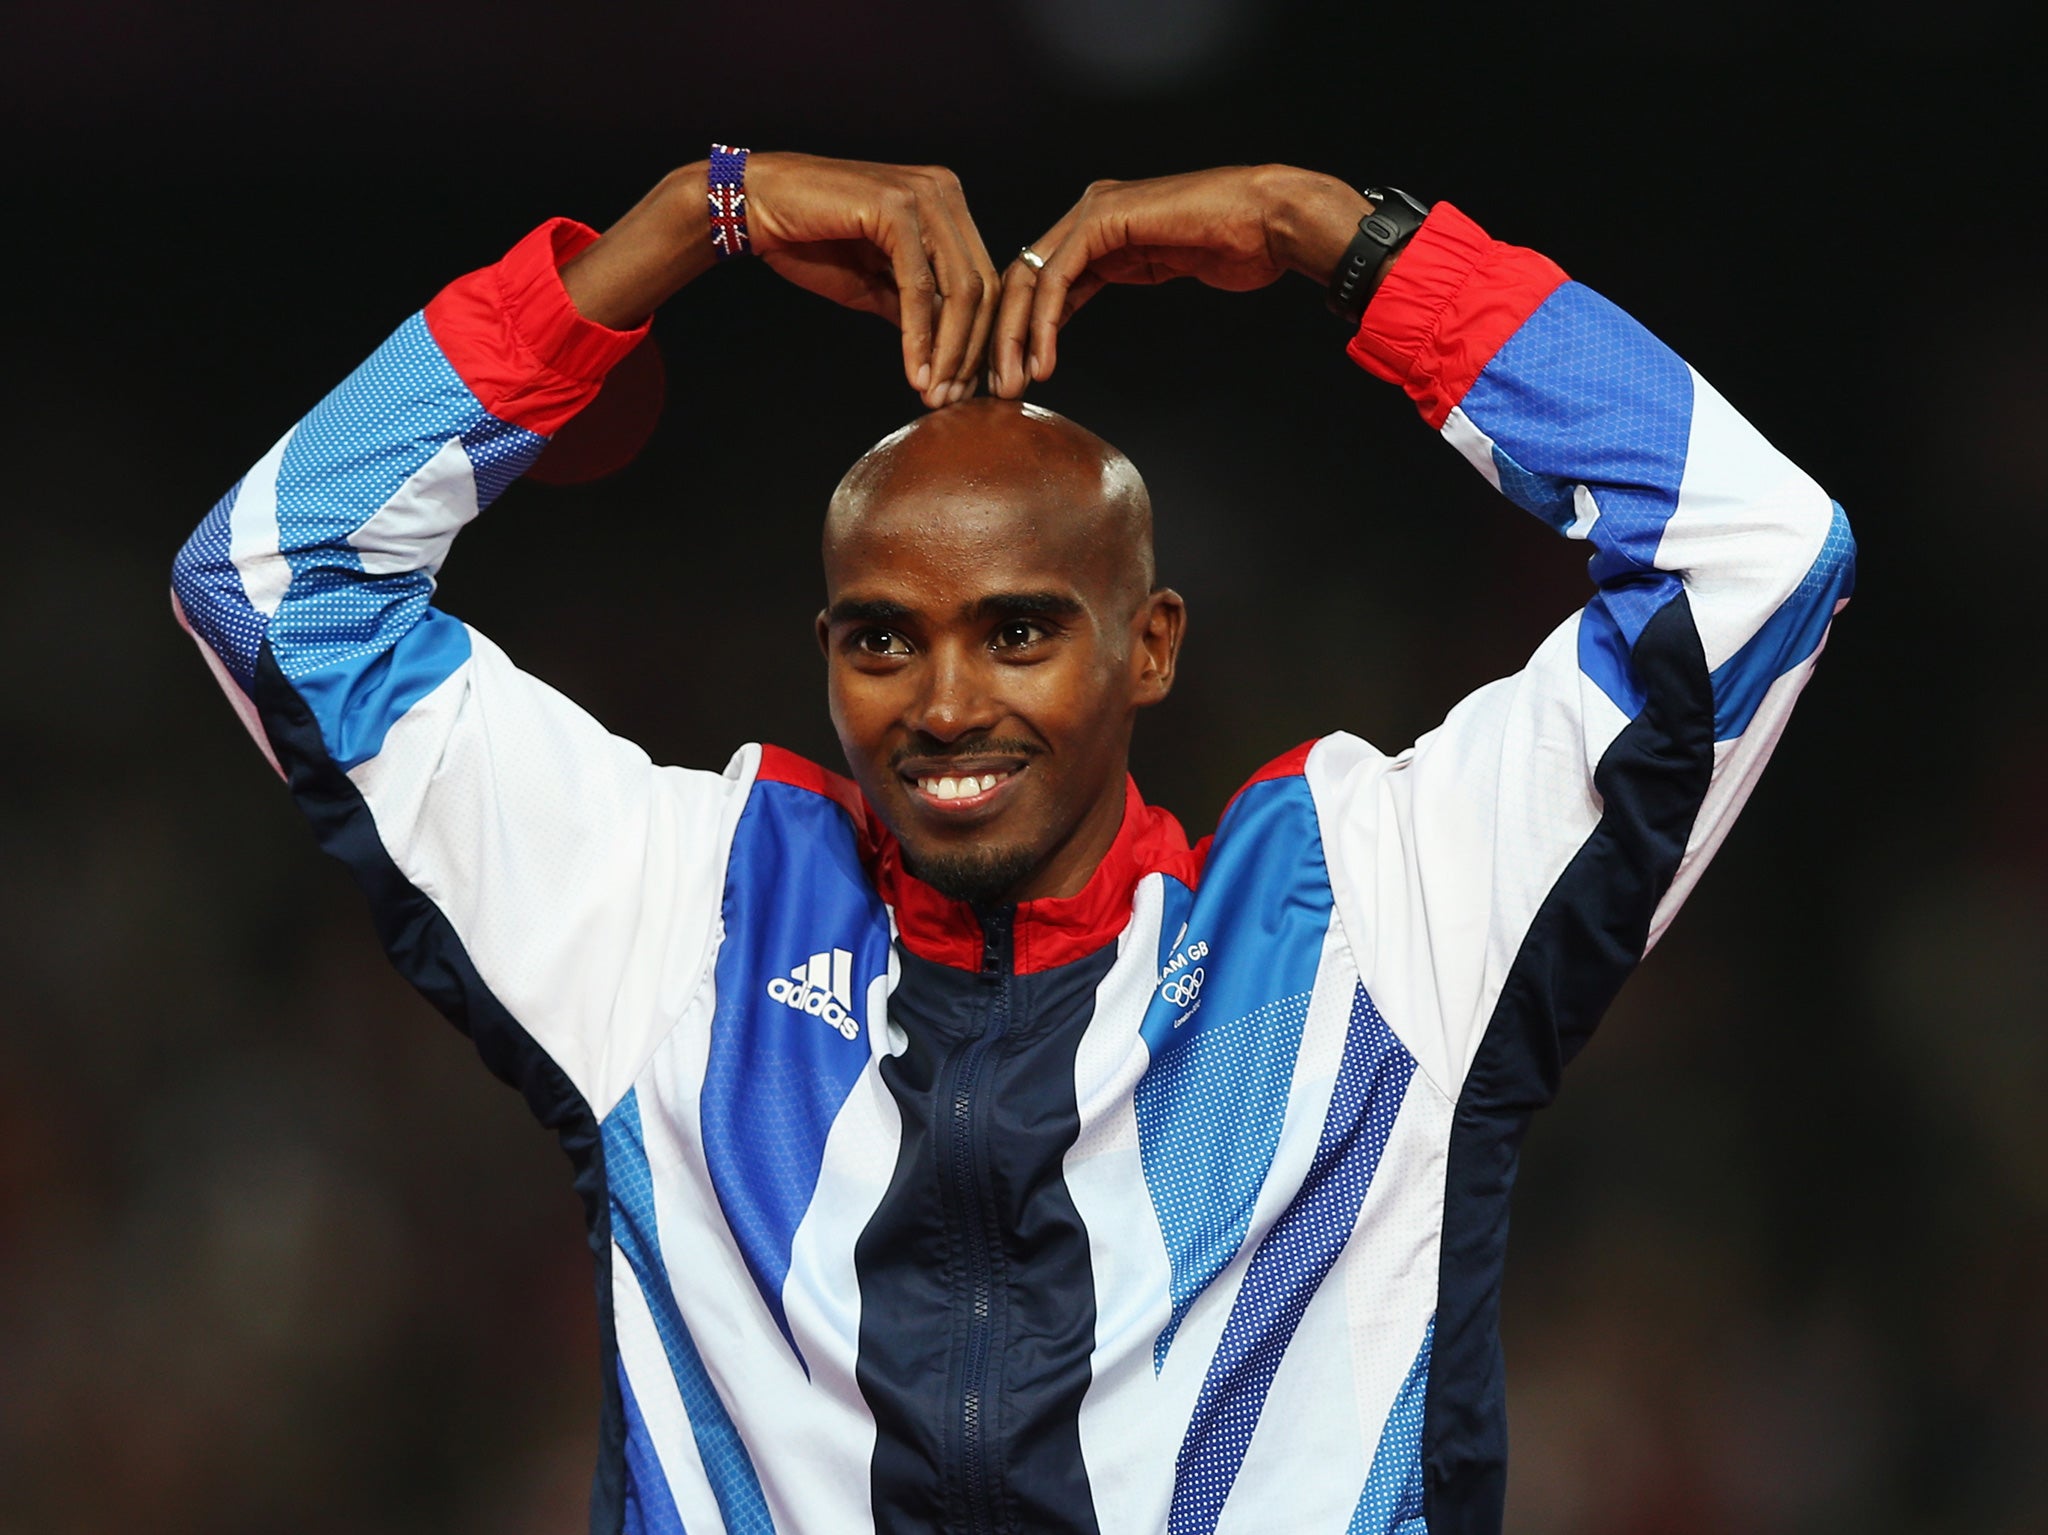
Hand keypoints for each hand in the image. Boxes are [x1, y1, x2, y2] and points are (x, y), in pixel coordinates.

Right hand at [561, 154, 999, 407]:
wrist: (754, 208)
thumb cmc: (811, 242)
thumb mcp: (875, 285)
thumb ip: (916, 309)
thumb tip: (952, 356)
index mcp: (947, 205)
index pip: (982, 280)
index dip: (979, 340)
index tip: (964, 388)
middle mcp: (944, 192)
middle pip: (981, 288)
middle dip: (970, 352)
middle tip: (953, 400)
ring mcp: (924, 194)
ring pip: (958, 289)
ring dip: (949, 351)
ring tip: (934, 394)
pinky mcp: (895, 206)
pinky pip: (919, 286)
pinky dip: (921, 336)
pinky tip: (914, 372)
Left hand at [989, 166, 1371, 397]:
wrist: (1270, 222)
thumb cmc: (1235, 247)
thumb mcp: (1161, 266)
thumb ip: (1120, 273)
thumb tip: (1097, 302)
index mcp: (1095, 227)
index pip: (1035, 283)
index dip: (1015, 333)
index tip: (1009, 380)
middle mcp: (1087, 214)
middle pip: (1019, 279)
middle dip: (1001, 339)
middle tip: (993, 390)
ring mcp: (1093, 212)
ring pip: (1029, 278)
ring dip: (1013, 337)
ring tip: (1012, 384)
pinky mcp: (1104, 219)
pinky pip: (1058, 277)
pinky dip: (1042, 322)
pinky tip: (1043, 360)